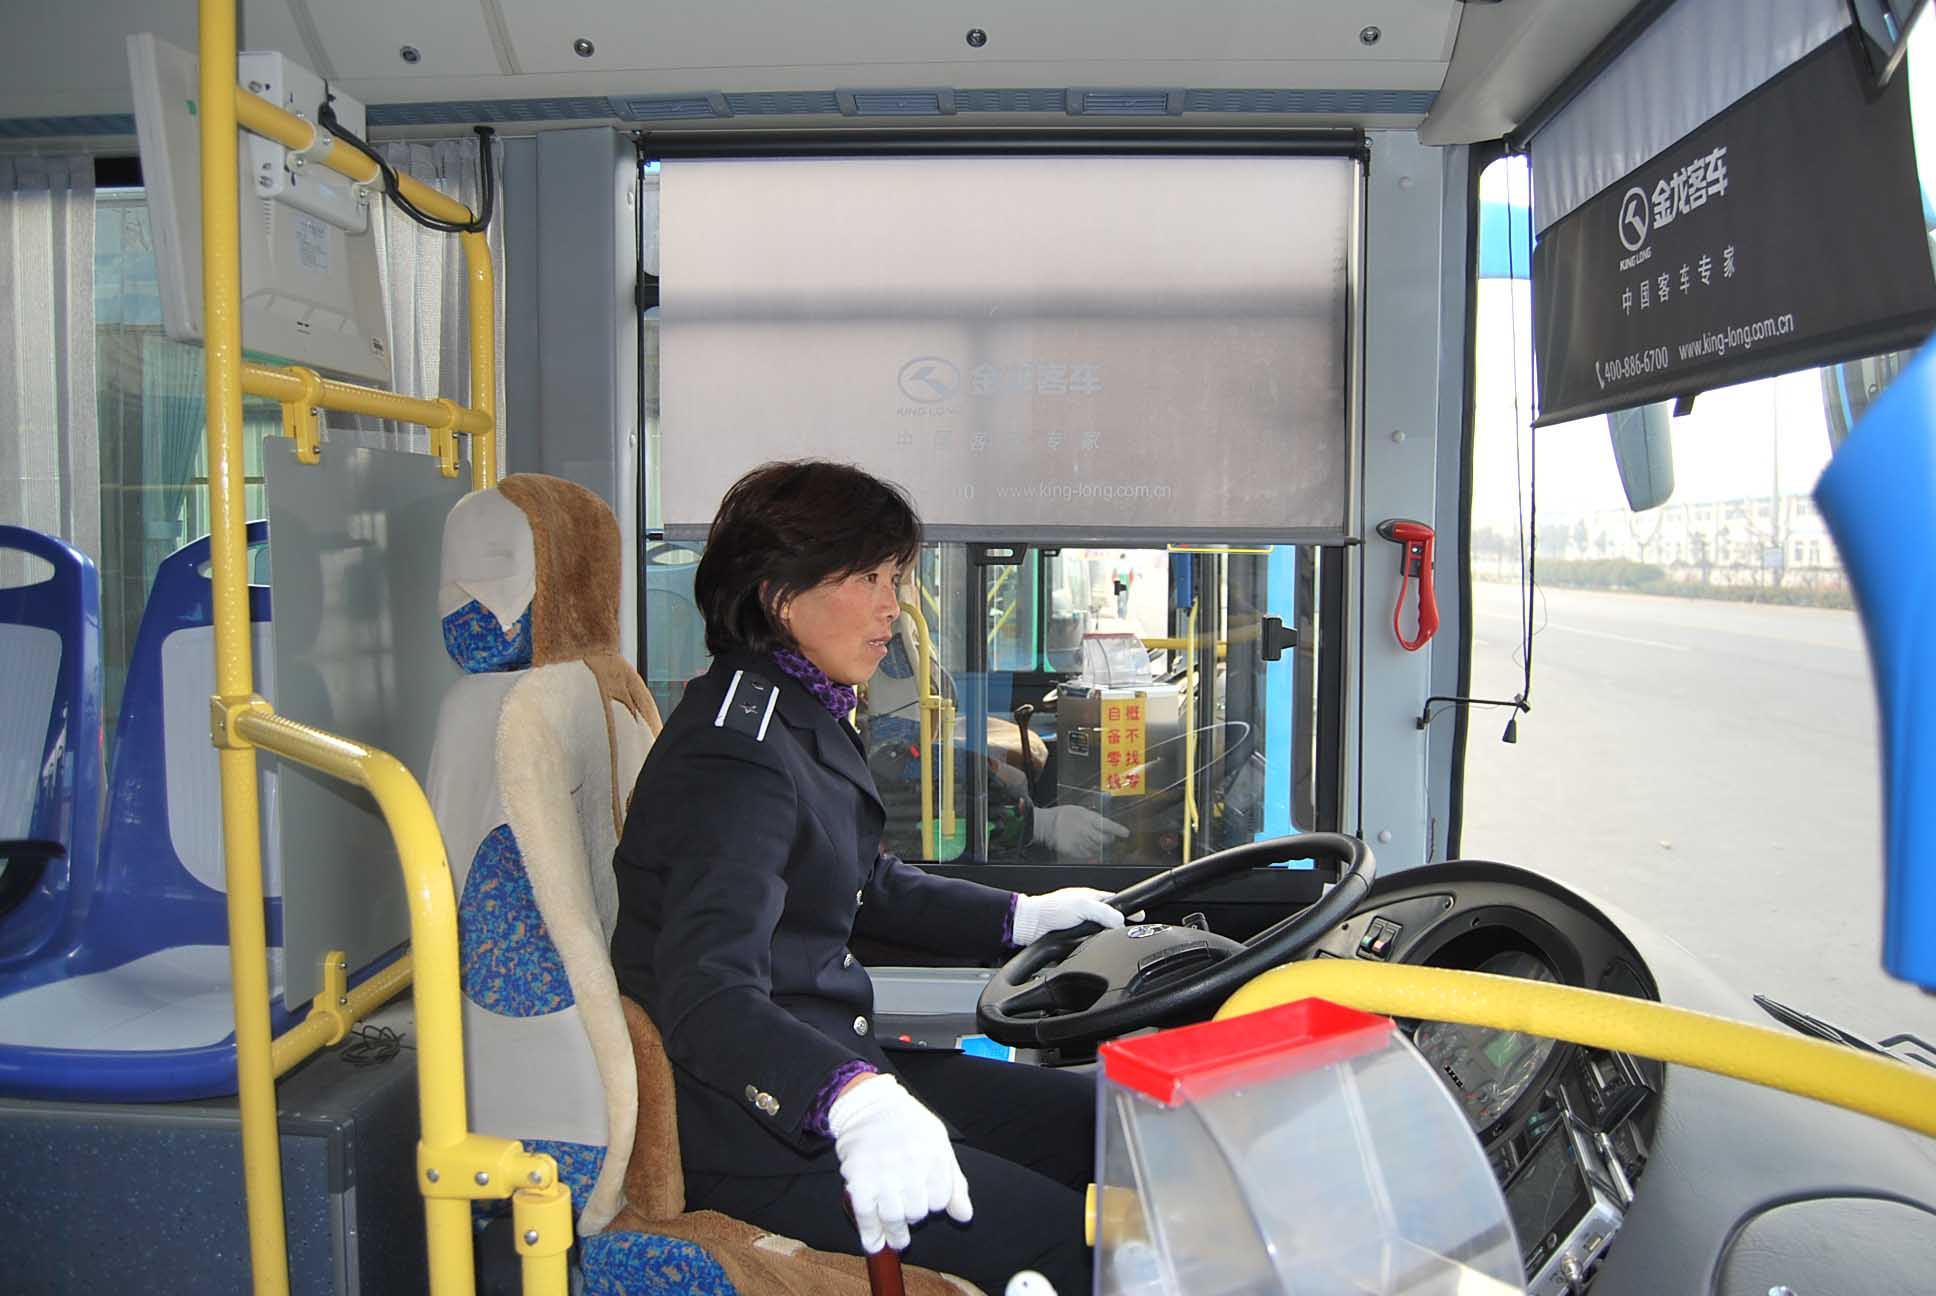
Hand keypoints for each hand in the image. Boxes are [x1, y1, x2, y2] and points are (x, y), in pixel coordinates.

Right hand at [828, 1075, 972, 1251]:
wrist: (868, 1103)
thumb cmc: (909, 1123)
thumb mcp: (939, 1144)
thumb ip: (954, 1182)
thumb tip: (964, 1217)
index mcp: (934, 1156)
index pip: (940, 1201)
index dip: (933, 1202)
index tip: (924, 1197)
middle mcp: (910, 1166)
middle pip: (918, 1212)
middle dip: (914, 1214)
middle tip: (907, 1210)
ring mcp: (883, 1174)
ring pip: (894, 1218)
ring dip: (895, 1234)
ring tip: (896, 1240)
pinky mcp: (859, 1179)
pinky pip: (866, 1215)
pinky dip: (870, 1234)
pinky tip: (874, 1243)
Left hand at [1012, 885, 1127, 944]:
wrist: (1029, 925)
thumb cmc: (1049, 909)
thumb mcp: (1082, 906)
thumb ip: (1104, 913)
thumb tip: (1120, 922)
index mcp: (1092, 898)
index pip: (1117, 902)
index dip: (1130, 909)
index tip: (1142, 915)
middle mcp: (1087, 910)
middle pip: (1111, 919)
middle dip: (1119, 926)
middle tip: (1128, 931)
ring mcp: (1080, 924)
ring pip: (1100, 933)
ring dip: (1103, 938)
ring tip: (1109, 942)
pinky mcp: (1073, 938)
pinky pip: (1088, 944)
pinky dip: (1091, 946)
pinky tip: (1091, 948)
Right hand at [1033, 804, 1129, 857]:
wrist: (1047, 824)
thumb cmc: (1063, 815)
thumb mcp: (1080, 811)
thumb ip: (1093, 819)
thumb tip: (1104, 825)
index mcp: (1088, 818)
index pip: (1108, 825)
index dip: (1118, 830)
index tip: (1126, 833)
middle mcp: (1086, 831)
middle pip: (1105, 840)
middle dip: (1109, 840)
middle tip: (1108, 838)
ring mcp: (1081, 842)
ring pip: (1098, 848)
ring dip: (1099, 846)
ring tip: (1092, 840)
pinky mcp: (1074, 851)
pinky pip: (1088, 855)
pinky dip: (1090, 852)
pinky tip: (1086, 846)